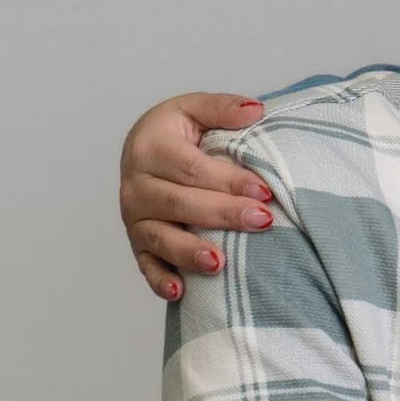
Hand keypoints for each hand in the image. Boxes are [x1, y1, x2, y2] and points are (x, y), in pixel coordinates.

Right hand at [120, 92, 273, 298]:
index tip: (265, 192)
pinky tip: (181, 292)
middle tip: (262, 221)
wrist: (142, 152)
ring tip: (220, 263)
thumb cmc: (177, 132)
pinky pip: (146, 265)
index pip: (192, 169)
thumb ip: (222, 108)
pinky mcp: (138, 243)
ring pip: (160, 238)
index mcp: (150, 148)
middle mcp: (136, 185)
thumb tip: (256, 110)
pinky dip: (160, 281)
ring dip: (189, 252)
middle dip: (223, 214)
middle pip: (180, 204)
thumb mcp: (194, 109)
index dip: (229, 181)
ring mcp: (135, 218)